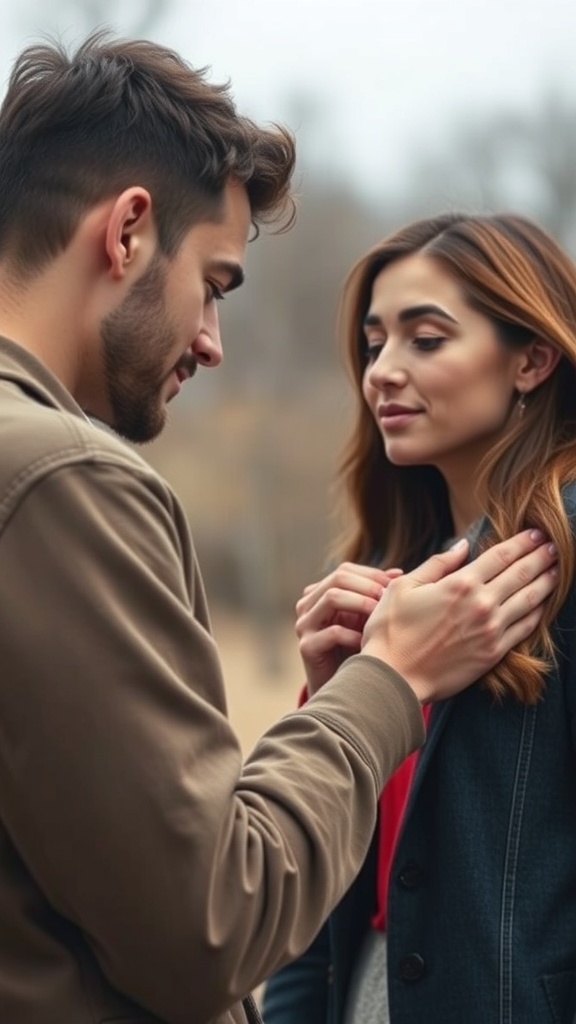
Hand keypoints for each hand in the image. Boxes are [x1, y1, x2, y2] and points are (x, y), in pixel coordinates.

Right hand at [296, 563, 403, 694]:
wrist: (340, 687)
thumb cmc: (356, 649)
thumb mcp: (367, 617)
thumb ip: (378, 594)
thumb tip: (398, 573)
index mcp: (319, 593)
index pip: (345, 570)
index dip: (371, 575)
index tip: (396, 585)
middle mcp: (307, 605)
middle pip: (338, 578)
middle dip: (368, 587)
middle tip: (389, 600)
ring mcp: (304, 625)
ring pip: (332, 597)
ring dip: (362, 604)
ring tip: (380, 617)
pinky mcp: (306, 647)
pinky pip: (333, 632)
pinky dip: (355, 635)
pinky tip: (368, 642)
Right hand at [362, 530, 557, 702]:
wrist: (393, 677)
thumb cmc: (390, 630)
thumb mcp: (404, 587)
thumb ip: (437, 564)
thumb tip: (462, 546)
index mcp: (460, 583)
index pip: (501, 556)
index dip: (521, 542)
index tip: (535, 533)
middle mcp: (481, 604)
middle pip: (521, 574)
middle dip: (541, 557)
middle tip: (555, 545)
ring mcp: (491, 630)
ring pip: (529, 600)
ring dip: (546, 582)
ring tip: (558, 570)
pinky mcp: (493, 653)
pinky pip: (524, 629)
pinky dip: (537, 613)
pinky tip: (543, 604)